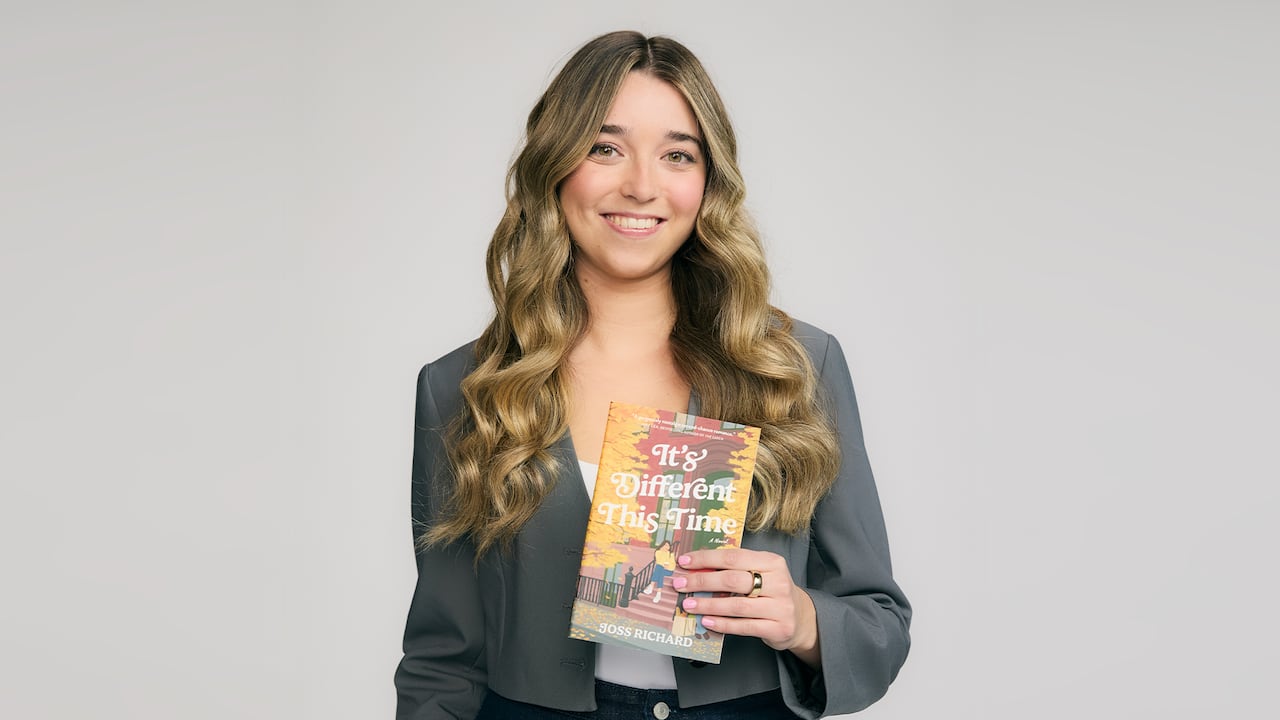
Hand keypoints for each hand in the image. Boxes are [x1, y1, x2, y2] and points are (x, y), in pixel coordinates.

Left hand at [674, 548, 820, 667]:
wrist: (800, 618)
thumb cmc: (771, 591)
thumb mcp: (760, 573)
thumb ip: (735, 569)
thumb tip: (697, 568)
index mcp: (772, 562)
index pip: (733, 557)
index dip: (706, 559)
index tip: (684, 562)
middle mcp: (778, 582)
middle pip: (733, 580)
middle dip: (702, 582)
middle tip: (680, 584)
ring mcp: (780, 607)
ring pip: (736, 605)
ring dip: (708, 605)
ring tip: (689, 605)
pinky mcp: (778, 628)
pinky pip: (744, 626)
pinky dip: (722, 624)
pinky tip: (707, 621)